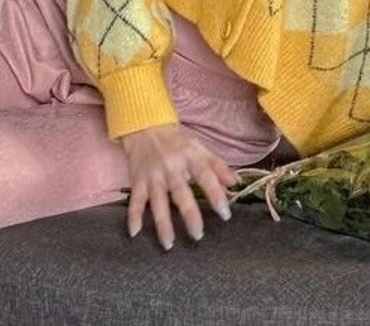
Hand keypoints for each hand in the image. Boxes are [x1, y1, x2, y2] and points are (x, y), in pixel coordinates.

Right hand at [121, 123, 235, 249]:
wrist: (145, 126)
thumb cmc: (177, 141)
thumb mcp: (200, 148)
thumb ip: (218, 166)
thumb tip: (236, 183)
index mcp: (190, 158)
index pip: (206, 176)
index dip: (216, 194)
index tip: (225, 214)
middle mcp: (171, 167)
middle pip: (181, 193)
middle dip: (189, 214)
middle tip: (197, 234)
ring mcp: (153, 175)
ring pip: (157, 201)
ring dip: (162, 223)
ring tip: (169, 243)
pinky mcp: (137, 180)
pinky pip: (135, 200)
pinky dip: (133, 216)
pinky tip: (134, 232)